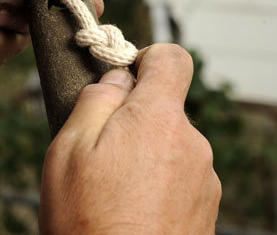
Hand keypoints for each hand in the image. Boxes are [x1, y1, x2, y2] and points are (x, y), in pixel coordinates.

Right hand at [40, 44, 220, 234]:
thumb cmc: (86, 221)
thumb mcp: (69, 147)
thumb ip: (97, 99)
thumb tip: (118, 78)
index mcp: (158, 119)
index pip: (173, 59)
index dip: (147, 60)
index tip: (126, 79)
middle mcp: (192, 143)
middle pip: (166, 106)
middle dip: (136, 116)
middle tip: (103, 150)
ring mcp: (204, 177)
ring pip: (171, 141)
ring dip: (146, 151)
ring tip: (116, 188)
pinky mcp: (207, 206)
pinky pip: (182, 173)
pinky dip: (159, 179)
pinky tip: (134, 207)